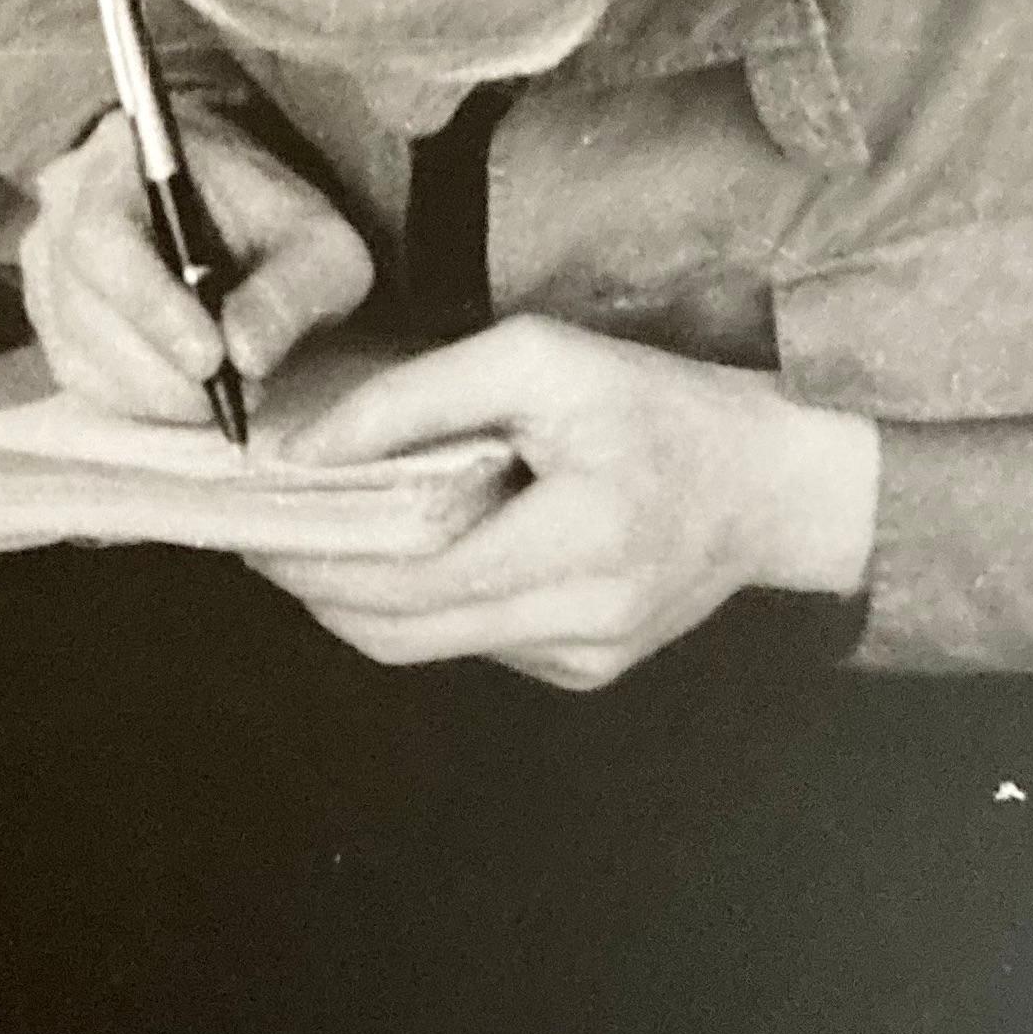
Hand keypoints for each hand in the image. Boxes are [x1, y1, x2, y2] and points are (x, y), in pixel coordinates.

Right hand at [19, 111, 373, 421]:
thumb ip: (294, 291)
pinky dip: (138, 399)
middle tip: (232, 395)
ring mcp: (45, 263)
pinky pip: (80, 376)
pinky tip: (187, 391)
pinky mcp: (50, 316)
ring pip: (78, 351)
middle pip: (83, 304)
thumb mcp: (317, 243)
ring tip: (223, 393)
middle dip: (162, 366)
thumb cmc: (271, 218)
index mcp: (118, 157)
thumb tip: (246, 356)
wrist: (228, 207)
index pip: (103, 236)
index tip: (211, 360)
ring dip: (155, 390)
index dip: (150, 305)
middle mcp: (61, 205)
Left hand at [250, 317, 879, 688]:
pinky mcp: (584, 670)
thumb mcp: (540, 362)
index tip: (257, 524)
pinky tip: (422, 554)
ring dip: (363, 599)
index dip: (317, 562)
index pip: (405, 582)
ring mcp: (583, 659)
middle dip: (318, 589)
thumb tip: (306, 450)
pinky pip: (473, 644)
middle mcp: (582, 622)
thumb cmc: (661, 405)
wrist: (775, 484)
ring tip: (327, 539)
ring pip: (424, 648)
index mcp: (580, 542)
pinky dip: (429, 604)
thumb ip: (416, 402)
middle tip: (269, 538)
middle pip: (397, 635)